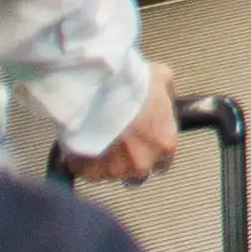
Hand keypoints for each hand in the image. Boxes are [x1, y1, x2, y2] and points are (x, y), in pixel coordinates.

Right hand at [80, 66, 181, 182]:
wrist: (97, 90)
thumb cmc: (131, 84)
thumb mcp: (162, 78)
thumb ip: (167, 96)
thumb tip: (165, 99)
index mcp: (164, 145)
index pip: (164, 162)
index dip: (152, 151)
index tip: (143, 142)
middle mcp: (143, 164)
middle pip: (138, 171)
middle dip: (130, 158)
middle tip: (118, 138)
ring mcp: (115, 171)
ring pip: (112, 172)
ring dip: (107, 159)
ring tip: (99, 136)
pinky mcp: (89, 173)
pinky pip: (87, 171)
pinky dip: (85, 161)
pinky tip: (84, 142)